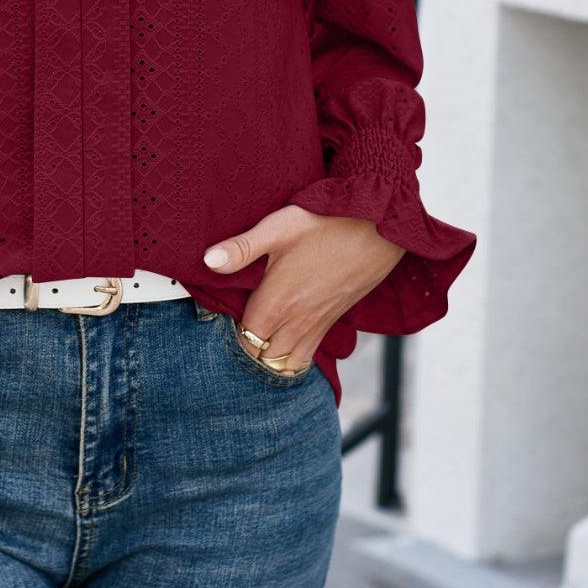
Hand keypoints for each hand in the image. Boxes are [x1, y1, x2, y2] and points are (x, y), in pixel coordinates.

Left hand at [203, 205, 404, 371]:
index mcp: (276, 304)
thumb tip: (208, 260)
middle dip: (245, 353)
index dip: (227, 336)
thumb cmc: (327, 223)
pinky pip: (307, 358)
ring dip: (268, 360)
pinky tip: (282, 345)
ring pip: (285, 364)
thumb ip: (241, 248)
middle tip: (233, 334)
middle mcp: (296, 323)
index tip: (219, 323)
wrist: (378, 227)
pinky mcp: (331, 324)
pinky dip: (291, 360)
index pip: (242, 341)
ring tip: (255, 344)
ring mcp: (316, 326)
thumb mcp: (278, 228)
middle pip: (261, 359)